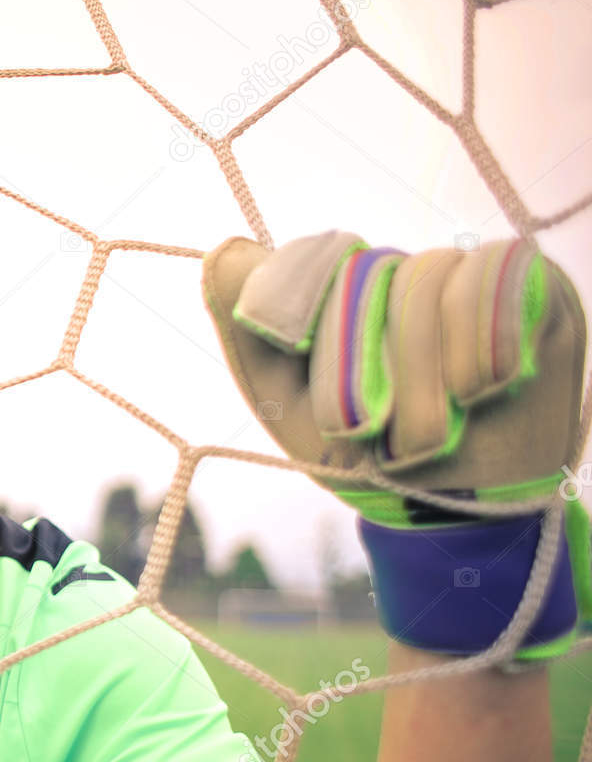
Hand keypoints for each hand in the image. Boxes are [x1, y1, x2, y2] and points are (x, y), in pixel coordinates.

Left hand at [202, 230, 588, 657]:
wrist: (448, 512)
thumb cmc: (363, 457)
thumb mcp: (288, 397)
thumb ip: (250, 323)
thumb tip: (225, 249)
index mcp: (352, 292)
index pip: (319, 259)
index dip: (307, 316)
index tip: (312, 378)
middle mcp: (411, 274)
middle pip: (372, 272)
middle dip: (365, 368)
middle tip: (379, 431)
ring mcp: (474, 277)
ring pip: (429, 276)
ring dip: (420, 373)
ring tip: (429, 431)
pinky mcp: (537, 287)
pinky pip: (497, 271)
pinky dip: (477, 341)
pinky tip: (478, 391)